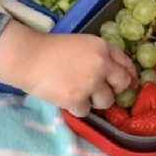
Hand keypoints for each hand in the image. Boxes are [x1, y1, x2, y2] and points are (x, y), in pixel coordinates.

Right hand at [0, 21, 138, 116]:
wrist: (26, 57)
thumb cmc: (51, 49)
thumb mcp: (82, 44)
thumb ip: (101, 55)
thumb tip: (120, 74)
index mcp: (102, 47)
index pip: (126, 63)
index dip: (128, 75)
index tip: (129, 83)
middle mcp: (101, 64)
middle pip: (122, 84)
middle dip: (114, 90)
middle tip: (100, 91)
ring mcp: (90, 82)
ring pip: (107, 101)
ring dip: (95, 101)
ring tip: (79, 93)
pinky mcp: (77, 98)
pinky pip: (86, 111)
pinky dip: (77, 108)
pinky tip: (66, 98)